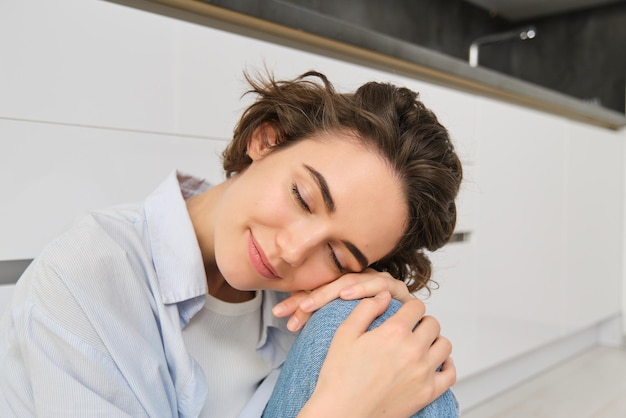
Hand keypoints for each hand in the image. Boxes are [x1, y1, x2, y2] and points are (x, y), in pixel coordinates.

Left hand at [273, 268, 412, 330]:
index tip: (281, 315)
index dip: (298, 301)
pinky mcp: (395, 289)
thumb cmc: (376, 336)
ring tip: (311, 302)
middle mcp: (360, 282)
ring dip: (329, 291)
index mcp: (346, 289)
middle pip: (330, 283)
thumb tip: (288, 323)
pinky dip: (361, 288)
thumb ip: (320, 321)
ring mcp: (378, 283)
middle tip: (293, 309)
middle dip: (309, 296)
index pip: (317, 291)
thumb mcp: (344, 330)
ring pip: (349, 281)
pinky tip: (346, 294)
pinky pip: (376, 285)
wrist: (410, 335)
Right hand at [298, 291, 455, 417]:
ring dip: (434, 341)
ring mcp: (423, 373)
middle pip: (433, 324)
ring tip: (421, 345)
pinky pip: (450, 373)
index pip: (416, 306)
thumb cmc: (339, 377)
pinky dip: (445, 365)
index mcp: (393, 333)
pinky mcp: (427, 393)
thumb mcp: (344, 334)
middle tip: (410, 329)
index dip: (409, 307)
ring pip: (444, 345)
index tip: (404, 312)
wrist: (341, 413)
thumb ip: (366, 309)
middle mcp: (413, 350)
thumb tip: (384, 296)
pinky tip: (433, 364)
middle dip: (421, 322)